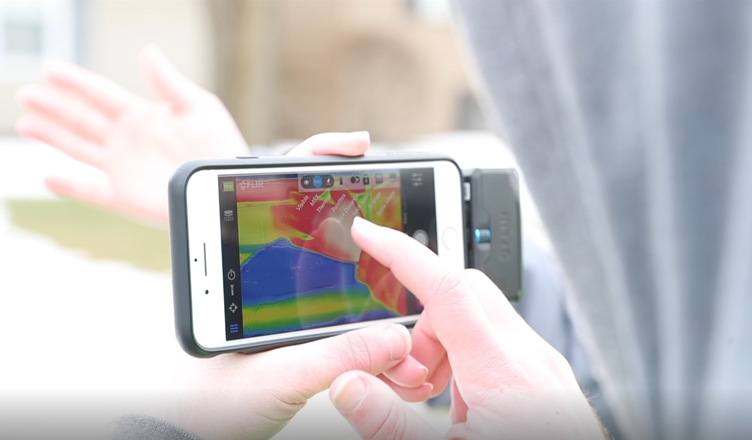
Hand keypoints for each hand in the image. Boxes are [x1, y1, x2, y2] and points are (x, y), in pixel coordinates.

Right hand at [16, 44, 247, 224]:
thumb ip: (168, 83)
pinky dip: (70, 187)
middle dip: (54, 107)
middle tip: (25, 94)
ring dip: (52, 137)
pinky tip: (49, 177)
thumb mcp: (198, 107)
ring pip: (78, 150)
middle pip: (82, 120)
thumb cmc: (219, 145)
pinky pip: (91, 192)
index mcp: (142, 116)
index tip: (49, 69)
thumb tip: (147, 52)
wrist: (225, 184)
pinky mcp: (125, 197)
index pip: (100, 94)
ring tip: (25, 124)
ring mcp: (123, 169)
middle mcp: (127, 141)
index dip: (74, 82)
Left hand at [151, 133, 431, 439]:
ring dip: (369, 271)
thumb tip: (394, 337)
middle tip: (392, 206)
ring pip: (334, 268)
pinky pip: (341, 308)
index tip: (355, 145)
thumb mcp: (275, 378)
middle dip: (358, 216)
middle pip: (316, 225)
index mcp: (240, 271)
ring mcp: (279, 300)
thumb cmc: (211, 405)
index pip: (275, 191)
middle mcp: (259, 277)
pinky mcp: (296, 329)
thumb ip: (333, 356)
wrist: (195, 438)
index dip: (317, 159)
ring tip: (401, 272)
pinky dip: (369, 312)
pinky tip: (394, 321)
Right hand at [329, 218, 605, 439]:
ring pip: (479, 317)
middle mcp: (530, 358)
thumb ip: (391, 424)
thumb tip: (349, 387)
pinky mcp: (547, 378)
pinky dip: (467, 359)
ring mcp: (543, 366)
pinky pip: (498, 342)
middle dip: (422, 322)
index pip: (445, 286)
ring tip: (438, 400)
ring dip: (444, 344)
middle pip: (462, 294)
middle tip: (409, 374)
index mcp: (503, 372)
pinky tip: (465, 407)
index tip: (369, 232)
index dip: (400, 252)